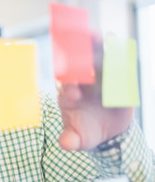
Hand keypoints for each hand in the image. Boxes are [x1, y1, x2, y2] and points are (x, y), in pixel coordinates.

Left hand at [57, 35, 133, 150]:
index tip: (75, 94)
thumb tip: (65, 144)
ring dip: (96, 46)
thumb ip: (70, 141)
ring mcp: (96, 75)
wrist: (107, 131)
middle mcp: (79, 82)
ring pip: (94, 57)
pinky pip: (113, 59)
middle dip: (78, 57)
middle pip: (77, 65)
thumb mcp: (79, 140)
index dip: (69, 88)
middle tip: (78, 51)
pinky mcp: (113, 73)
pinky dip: (115, 50)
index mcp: (68, 95)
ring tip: (100, 37)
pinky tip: (115, 38)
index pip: (65, 87)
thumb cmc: (87, 133)